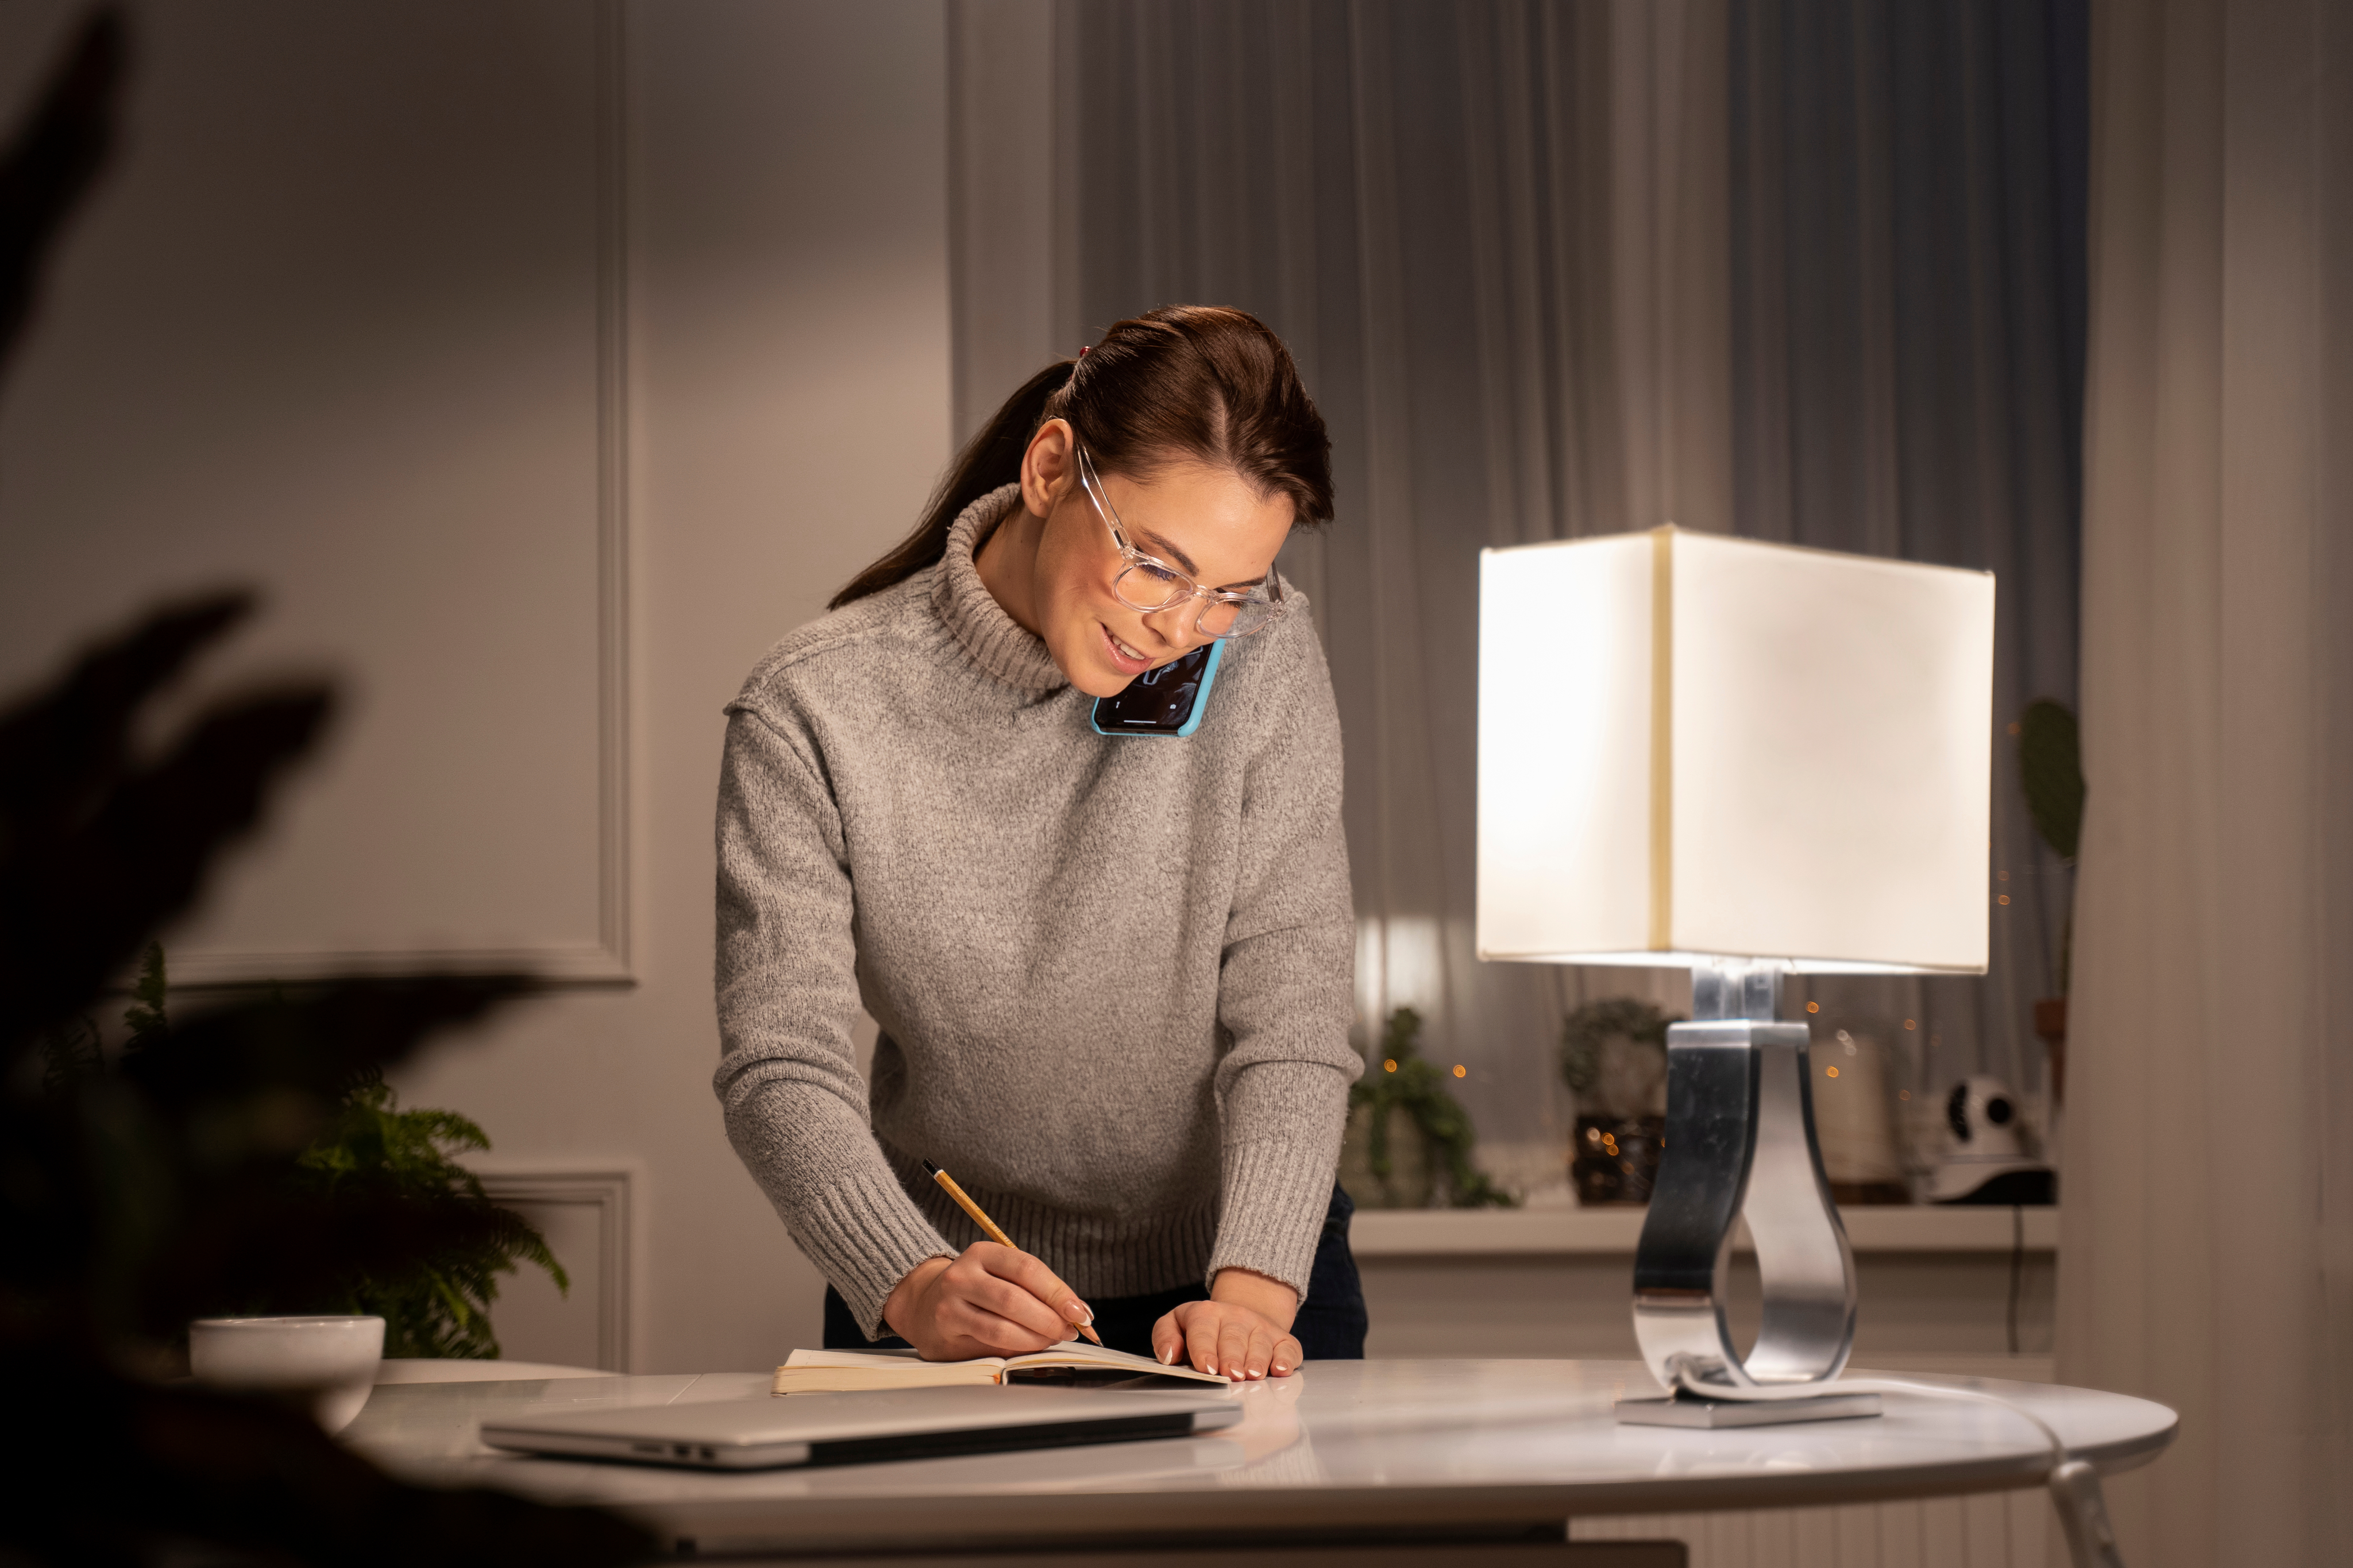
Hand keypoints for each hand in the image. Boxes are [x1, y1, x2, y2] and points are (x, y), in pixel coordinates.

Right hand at [880, 1243, 1094, 1361]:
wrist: (922, 1302)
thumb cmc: (975, 1289)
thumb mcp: (1000, 1275)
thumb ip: (1033, 1290)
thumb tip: (1076, 1314)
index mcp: (983, 1253)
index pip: (1028, 1269)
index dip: (1059, 1293)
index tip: (1081, 1312)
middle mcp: (963, 1275)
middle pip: (1015, 1299)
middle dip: (1050, 1319)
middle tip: (1069, 1331)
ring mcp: (950, 1305)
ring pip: (1001, 1327)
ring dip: (1035, 1339)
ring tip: (1051, 1340)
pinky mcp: (946, 1333)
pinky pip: (988, 1346)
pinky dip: (1016, 1350)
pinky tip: (1028, 1349)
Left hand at [1151, 1268, 1301, 1379]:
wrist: (1236, 1319)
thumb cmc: (1201, 1331)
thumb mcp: (1175, 1325)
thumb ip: (1165, 1337)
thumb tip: (1169, 1355)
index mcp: (1205, 1313)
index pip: (1203, 1329)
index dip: (1204, 1349)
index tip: (1206, 1368)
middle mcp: (1235, 1316)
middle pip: (1233, 1338)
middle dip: (1232, 1357)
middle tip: (1231, 1374)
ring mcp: (1260, 1326)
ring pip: (1260, 1343)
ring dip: (1257, 1360)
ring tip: (1254, 1375)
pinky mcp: (1281, 1338)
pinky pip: (1288, 1347)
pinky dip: (1286, 1359)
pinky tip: (1281, 1369)